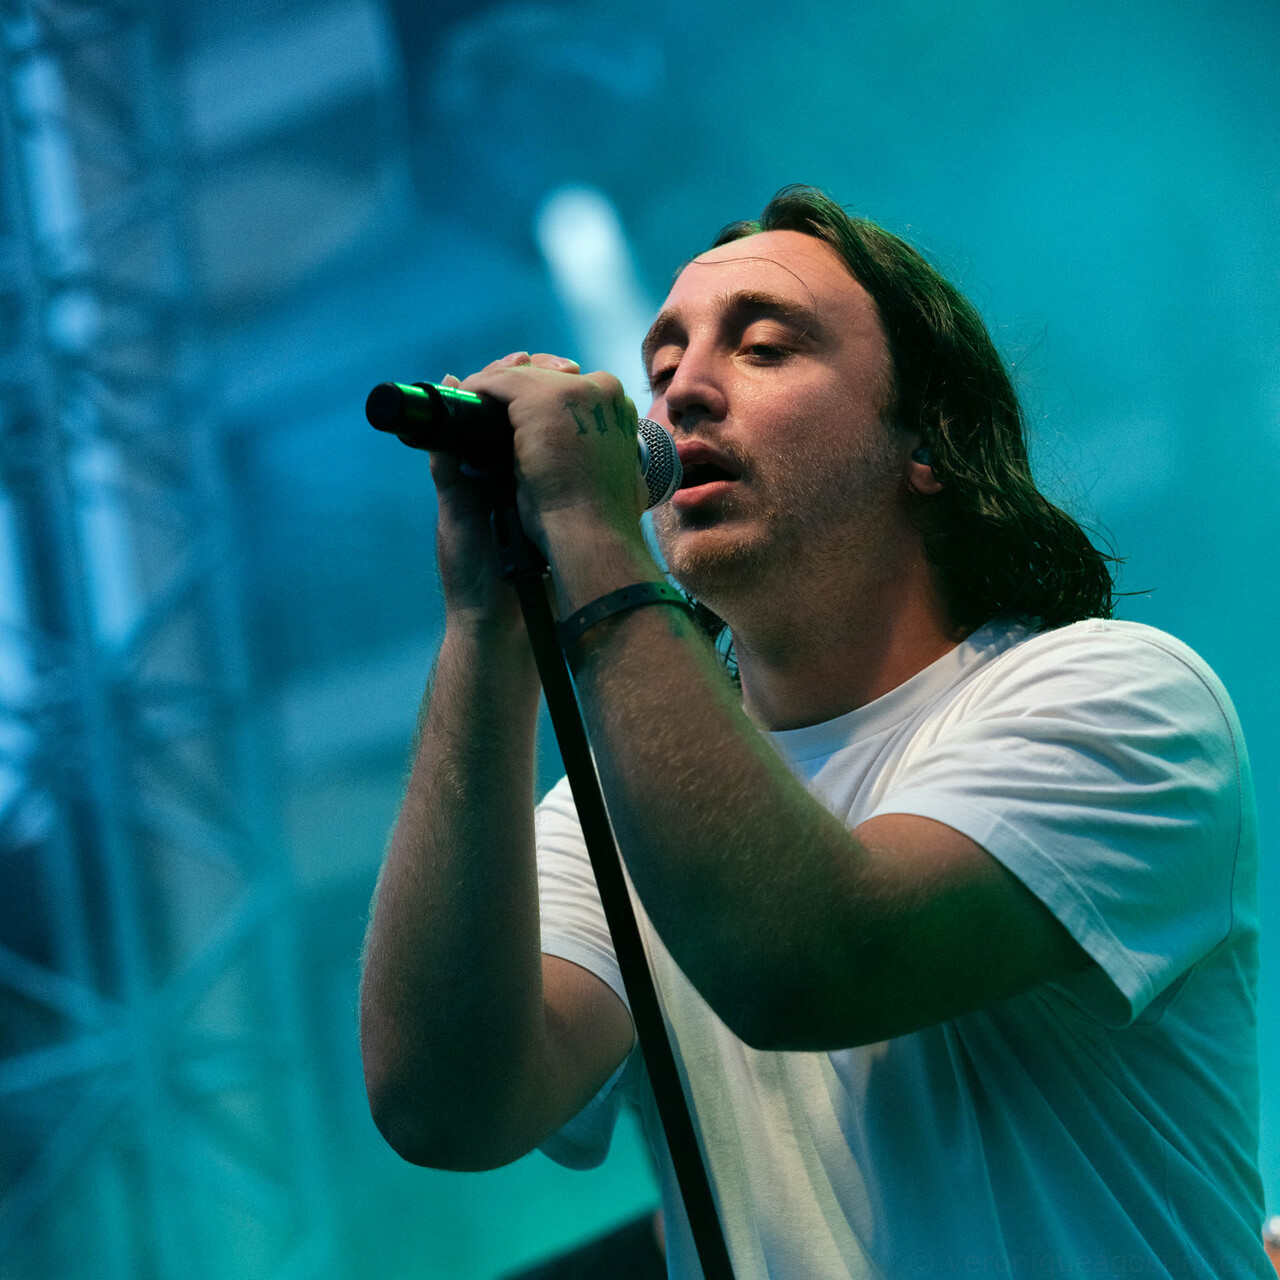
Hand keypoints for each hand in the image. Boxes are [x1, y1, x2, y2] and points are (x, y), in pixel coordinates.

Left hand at [454, 352, 649, 561]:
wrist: (592, 534)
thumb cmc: (603, 519)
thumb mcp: (617, 483)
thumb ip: (612, 465)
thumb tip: (622, 471)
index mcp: (619, 406)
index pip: (572, 386)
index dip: (542, 397)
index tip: (518, 416)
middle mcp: (601, 388)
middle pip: (545, 376)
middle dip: (514, 387)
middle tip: (488, 406)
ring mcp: (570, 389)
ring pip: (519, 376)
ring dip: (491, 388)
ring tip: (471, 406)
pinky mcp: (539, 398)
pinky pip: (497, 382)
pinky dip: (477, 390)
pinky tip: (462, 403)